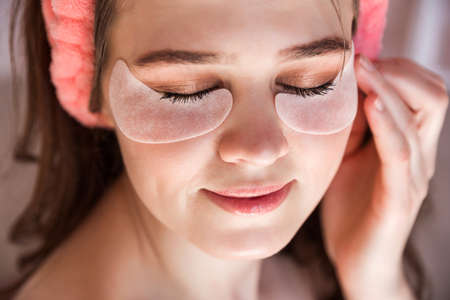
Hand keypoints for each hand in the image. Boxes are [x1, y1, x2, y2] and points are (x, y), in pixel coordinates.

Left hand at [320, 54, 448, 298]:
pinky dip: (388, 126)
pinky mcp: (398, 199)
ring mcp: (413, 177)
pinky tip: (370, 105)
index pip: (422, 92)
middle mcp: (418, 156)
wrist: (356, 260)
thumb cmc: (350, 207)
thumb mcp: (346, 157)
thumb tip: (340, 90)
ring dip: (389, 89)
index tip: (359, 58)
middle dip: (398, 72)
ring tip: (363, 70)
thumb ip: (350, 128)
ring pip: (418, 120)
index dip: (396, 69)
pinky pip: (400, 155)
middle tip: (362, 62)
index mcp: (407, 143)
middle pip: (433, 97)